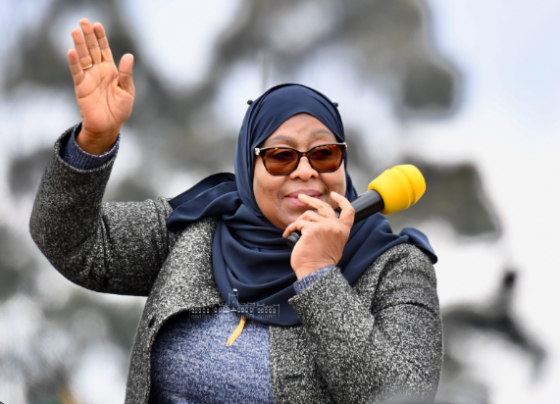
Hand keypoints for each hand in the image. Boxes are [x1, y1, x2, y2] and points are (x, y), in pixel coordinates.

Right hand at [68, 18, 134, 154]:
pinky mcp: (81, 87)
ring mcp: (89, 78)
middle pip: (92, 49)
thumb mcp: (127, 91)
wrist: (108, 126)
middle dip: (88, 36)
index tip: (98, 25)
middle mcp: (99, 71)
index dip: (101, 38)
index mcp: (111, 71)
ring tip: (75, 31)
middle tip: (83, 21)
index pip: (105, 50)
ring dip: (79, 45)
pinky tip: (71, 51)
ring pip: (83, 58)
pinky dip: (74, 62)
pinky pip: (77, 72)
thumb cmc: (120, 110)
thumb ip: (126, 74)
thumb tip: (128, 55)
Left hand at [283, 191, 354, 278]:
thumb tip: (317, 220)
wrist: (316, 273)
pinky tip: (287, 236)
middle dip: (311, 199)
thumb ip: (331, 231)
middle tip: (302, 197)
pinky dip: (290, 229)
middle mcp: (335, 226)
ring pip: (308, 215)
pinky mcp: (311, 229)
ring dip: (298, 223)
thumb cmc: (322, 262)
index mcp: (343, 230)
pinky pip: (297, 224)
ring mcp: (324, 226)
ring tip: (293, 232)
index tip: (334, 195)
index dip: (341, 200)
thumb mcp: (334, 244)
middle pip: (324, 206)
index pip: (348, 210)